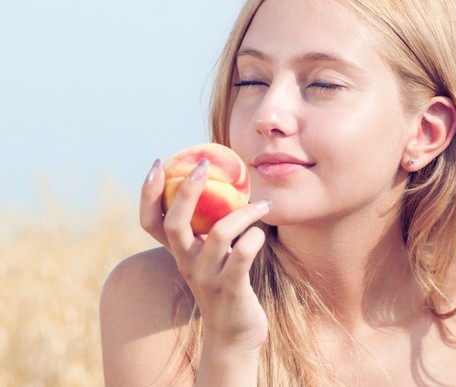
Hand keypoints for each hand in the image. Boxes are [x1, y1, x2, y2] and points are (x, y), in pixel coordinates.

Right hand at [139, 158, 270, 353]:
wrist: (234, 336)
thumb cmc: (226, 285)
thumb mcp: (210, 257)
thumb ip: (208, 229)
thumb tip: (226, 185)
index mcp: (179, 253)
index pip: (150, 221)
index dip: (148, 193)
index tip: (158, 164)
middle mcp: (186, 264)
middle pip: (175, 224)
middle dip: (186, 191)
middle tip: (203, 166)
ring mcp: (207, 278)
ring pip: (218, 234)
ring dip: (242, 213)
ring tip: (262, 204)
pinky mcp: (231, 290)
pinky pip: (242, 255)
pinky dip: (254, 237)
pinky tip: (263, 233)